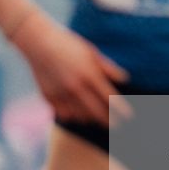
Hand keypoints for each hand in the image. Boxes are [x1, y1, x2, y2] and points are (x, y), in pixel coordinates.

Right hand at [13, 11, 130, 125]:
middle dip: (109, 121)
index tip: (129, 117)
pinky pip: (64, 114)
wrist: (39, 43)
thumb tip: (124, 79)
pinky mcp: (49, 98)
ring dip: (91, 119)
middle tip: (117, 126)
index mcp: (89, 74)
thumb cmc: (69, 45)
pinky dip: (73, 116)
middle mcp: (76, 87)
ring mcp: (61, 94)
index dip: (121, 109)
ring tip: (98, 119)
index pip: (109, 98)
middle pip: (96, 112)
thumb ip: (108, 68)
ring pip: (80, 116)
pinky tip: (79, 115)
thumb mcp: (91, 52)